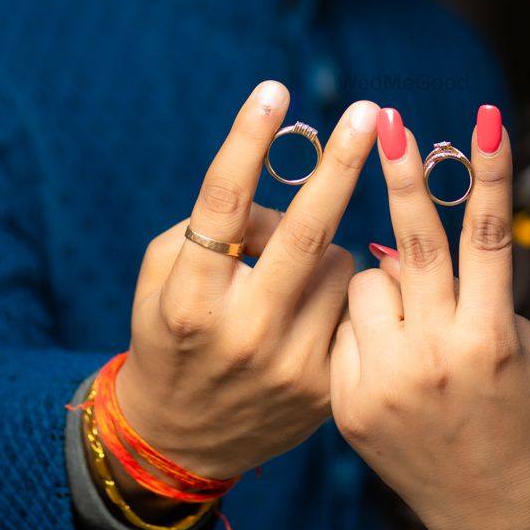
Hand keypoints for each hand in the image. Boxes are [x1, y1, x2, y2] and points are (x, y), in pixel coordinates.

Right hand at [115, 81, 378, 481]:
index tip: (273, 89)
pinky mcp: (329, 388)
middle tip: (366, 111)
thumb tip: (283, 196)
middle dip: (339, 164)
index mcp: (191, 299)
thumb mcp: (164, 278)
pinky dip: (339, 291)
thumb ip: (213, 229)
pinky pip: (356, 304)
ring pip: (340, 262)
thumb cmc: (172, 333)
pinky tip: (310, 312)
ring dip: (324, 249)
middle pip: (305, 231)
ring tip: (289, 278)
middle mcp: (243, 331)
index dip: (247, 140)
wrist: (184, 440)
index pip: (222, 204)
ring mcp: (291, 363)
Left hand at [330, 105, 529, 529]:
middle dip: (401, 174)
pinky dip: (362, 330)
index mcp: (489, 339)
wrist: (492, 510)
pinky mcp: (348, 404)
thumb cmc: (517, 414)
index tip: (483, 117)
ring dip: (384, 283)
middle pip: (413, 245)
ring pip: (365, 283)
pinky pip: (343, 330)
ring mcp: (386, 382)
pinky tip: (388, 366)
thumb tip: (404, 249)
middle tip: (383, 118)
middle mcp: (437, 356)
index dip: (488, 172)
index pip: (486, 237)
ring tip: (409, 326)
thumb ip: (469, 297)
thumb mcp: (514, 350)